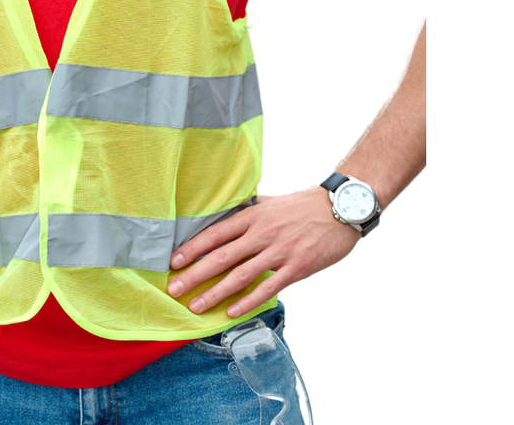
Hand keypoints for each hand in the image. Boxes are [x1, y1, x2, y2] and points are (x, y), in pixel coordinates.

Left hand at [166, 188, 358, 316]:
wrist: (339, 210)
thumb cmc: (302, 205)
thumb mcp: (269, 202)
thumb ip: (247, 212)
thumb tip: (224, 217)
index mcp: (252, 216)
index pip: (215, 233)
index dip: (192, 248)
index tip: (173, 262)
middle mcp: (261, 233)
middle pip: (221, 257)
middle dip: (195, 275)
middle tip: (174, 289)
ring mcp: (278, 252)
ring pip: (240, 276)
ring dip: (215, 293)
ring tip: (196, 306)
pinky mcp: (296, 268)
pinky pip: (267, 287)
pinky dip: (247, 300)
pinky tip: (231, 311)